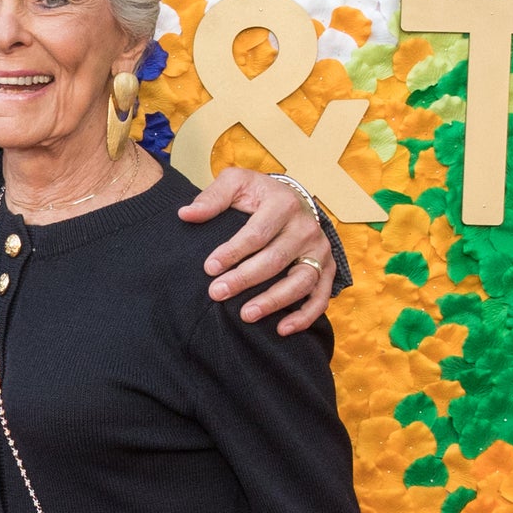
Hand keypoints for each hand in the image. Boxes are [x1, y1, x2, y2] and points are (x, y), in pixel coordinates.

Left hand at [182, 168, 334, 333]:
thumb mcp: (236, 183)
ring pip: (300, 281)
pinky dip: (305, 316)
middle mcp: (306, 227)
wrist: (291, 200)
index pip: (257, 233)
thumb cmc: (257, 195)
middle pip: (275, 259)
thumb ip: (212, 198)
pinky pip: (321, 296)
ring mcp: (319, 250)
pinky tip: (282, 330)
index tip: (209, 268)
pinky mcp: (326, 269)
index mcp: (283, 204)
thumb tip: (186, 214)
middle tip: (216, 293)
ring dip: (273, 301)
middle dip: (244, 279)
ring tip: (245, 315)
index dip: (232, 252)